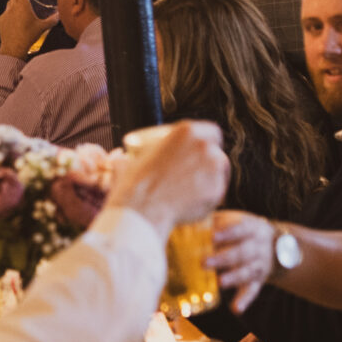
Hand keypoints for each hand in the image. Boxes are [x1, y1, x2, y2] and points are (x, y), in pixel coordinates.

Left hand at [0, 0, 53, 57]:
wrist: (13, 47)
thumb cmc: (28, 36)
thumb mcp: (43, 27)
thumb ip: (52, 20)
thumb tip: (59, 15)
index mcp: (23, 4)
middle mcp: (13, 6)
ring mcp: (5, 13)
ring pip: (10, 1)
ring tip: (22, 3)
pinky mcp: (1, 20)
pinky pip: (6, 11)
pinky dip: (11, 10)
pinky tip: (15, 15)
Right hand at [110, 122, 228, 235]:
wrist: (141, 210)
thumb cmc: (134, 185)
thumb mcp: (134, 159)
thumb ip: (141, 155)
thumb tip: (120, 158)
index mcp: (186, 131)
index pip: (210, 131)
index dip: (207, 143)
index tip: (201, 152)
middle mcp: (204, 145)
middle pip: (217, 152)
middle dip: (209, 163)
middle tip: (197, 175)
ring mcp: (213, 168)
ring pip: (220, 173)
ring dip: (211, 180)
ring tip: (192, 191)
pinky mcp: (217, 190)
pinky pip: (218, 192)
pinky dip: (208, 198)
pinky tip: (191, 203)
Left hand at [204, 210, 283, 313]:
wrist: (277, 246)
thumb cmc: (245, 230)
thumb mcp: (237, 220)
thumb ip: (218, 220)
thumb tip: (190, 217)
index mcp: (252, 229)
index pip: (240, 230)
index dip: (228, 233)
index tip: (212, 237)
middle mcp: (258, 247)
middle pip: (241, 253)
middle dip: (223, 258)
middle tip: (203, 262)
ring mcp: (259, 265)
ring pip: (247, 272)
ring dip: (234, 278)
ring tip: (219, 283)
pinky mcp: (258, 281)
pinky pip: (253, 291)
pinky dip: (245, 300)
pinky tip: (235, 309)